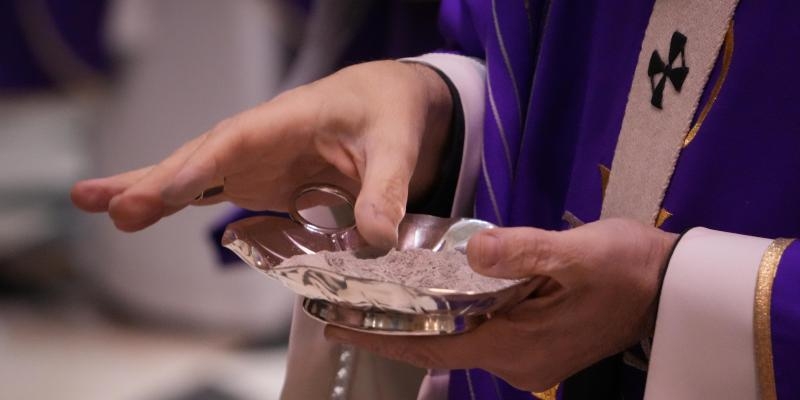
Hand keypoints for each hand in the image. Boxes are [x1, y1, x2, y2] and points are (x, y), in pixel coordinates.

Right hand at [70, 61, 451, 248]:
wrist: (386, 101)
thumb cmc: (387, 112)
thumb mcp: (398, 147)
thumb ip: (386, 190)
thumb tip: (374, 240)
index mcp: (292, 118)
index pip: (238, 140)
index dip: (202, 166)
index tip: (168, 192)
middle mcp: (263, 138)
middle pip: (202, 156)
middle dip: (157, 182)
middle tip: (109, 207)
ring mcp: (256, 159)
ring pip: (195, 172)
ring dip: (149, 190)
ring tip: (95, 203)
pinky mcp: (259, 178)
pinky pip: (211, 189)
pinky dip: (175, 201)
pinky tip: (137, 212)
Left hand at [325, 218, 677, 390]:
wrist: (666, 285)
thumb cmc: (625, 267)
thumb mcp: (576, 252)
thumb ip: (522, 251)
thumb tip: (473, 254)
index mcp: (515, 344)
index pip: (432, 346)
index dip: (381, 338)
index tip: (337, 328)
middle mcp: (514, 362)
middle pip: (438, 346)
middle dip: (389, 331)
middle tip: (343, 309)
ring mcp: (525, 358)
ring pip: (457, 341)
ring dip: (417, 322)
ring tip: (375, 299)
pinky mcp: (534, 346)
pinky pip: (479, 335)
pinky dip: (449, 318)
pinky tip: (431, 298)